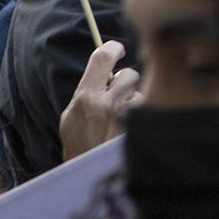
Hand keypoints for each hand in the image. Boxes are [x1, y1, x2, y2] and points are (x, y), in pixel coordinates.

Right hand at [60, 40, 139, 160]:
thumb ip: (88, 89)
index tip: (117, 49)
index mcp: (86, 97)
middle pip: (128, 74)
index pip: (103, 57)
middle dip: (124, 82)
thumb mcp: (72, 114)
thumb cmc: (79, 141)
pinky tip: (129, 126)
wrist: (88, 171)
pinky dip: (140, 113)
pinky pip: (146, 108)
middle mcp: (108, 103)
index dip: (113, 47)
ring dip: (133, 100)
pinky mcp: (140, 125)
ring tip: (120, 117)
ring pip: (140, 92)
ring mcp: (126, 115)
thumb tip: (107, 67)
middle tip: (115, 95)